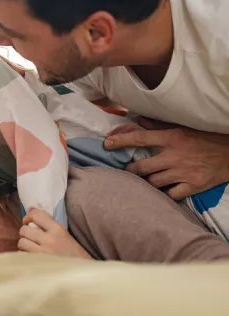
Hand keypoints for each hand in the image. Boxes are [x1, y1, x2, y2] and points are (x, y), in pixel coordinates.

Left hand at [18, 209, 91, 259]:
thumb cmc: (75, 256)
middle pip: (24, 229)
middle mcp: (49, 239)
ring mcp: (42, 253)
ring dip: (24, 245)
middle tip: (31, 238)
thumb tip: (30, 213)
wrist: (84, 275)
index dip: (29, 216)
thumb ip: (49, 226)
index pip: (36, 215)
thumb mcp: (66, 236)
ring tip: (32, 249)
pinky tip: (32, 259)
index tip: (28, 221)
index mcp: (58, 230)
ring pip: (21, 242)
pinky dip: (25, 256)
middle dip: (26, 233)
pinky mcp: (38, 265)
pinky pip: (22, 256)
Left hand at [104, 117, 228, 198]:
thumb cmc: (207, 138)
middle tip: (129, 169)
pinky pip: (170, 195)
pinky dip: (165, 193)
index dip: (120, 141)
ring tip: (148, 179)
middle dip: (131, 170)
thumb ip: (160, 125)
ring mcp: (184, 173)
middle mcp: (175, 156)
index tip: (106, 144)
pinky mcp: (194, 187)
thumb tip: (139, 121)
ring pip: (153, 182)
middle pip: (141, 167)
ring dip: (147, 181)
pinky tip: (164, 189)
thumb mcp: (185, 127)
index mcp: (173, 138)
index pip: (140, 139)